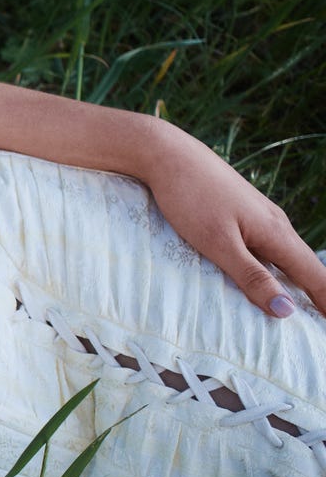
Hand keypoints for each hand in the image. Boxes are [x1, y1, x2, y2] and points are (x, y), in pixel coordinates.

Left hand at [139, 123, 325, 318]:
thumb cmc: (190, 198)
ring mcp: (260, 216)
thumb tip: (286, 311)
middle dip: (318, 294)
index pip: (314, 276)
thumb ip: (251, 276)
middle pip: (306, 267)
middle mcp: (276, 224)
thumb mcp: (218, 243)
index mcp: (276, 233)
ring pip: (287, 256)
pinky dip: (276, 267)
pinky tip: (269, 275)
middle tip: (322, 322)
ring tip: (305, 306)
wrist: (167, 154)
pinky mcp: (242, 213)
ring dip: (298, 282)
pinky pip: (268, 246)